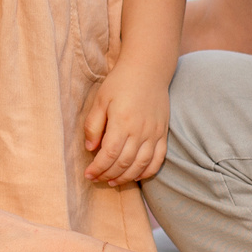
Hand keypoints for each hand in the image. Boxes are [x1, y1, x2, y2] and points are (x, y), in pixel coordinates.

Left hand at [82, 67, 168, 184]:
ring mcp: (154, 134)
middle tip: (97, 179)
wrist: (148, 69)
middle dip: (108, 175)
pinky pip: (158, 160)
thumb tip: (90, 149)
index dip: (97, 168)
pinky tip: (136, 176)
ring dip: (126, 177)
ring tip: (112, 181)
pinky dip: (147, 172)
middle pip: (123, 163)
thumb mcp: (100, 100)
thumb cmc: (120, 83)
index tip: (88, 174)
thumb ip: (93, 125)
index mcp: (122, 122)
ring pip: (140, 166)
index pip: (108, 155)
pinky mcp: (163, 134)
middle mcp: (140, 131)